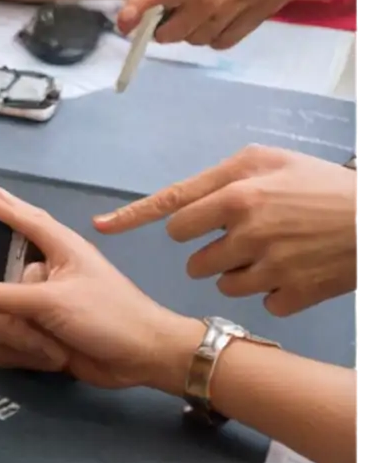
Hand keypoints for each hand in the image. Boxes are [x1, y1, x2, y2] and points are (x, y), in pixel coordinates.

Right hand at [0, 188, 194, 390]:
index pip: (19, 222)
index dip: (2, 212)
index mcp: (51, 250)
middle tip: (38, 326)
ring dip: (25, 343)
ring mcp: (34, 311)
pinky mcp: (33, 341)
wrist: (141, 361)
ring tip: (54, 349)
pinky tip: (51, 360)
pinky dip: (26, 358)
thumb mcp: (51, 301)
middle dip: (13, 320)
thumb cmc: (108, 316)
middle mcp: (37, 277)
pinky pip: (3, 348)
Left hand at [93, 145, 359, 315]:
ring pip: (221, 284)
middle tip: (241, 235)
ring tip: (271, 251)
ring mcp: (269, 268)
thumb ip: (220, 177)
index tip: (101, 227)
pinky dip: (270, 292)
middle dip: (208, 249)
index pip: (172, 214)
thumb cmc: (321, 183)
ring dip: (236, 273)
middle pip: (192, 259)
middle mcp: (247, 232)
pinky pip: (258, 302)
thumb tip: (178, 201)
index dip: (136, 220)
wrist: (382, 220)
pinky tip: (292, 270)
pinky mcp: (291, 296)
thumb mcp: (269, 160)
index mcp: (238, 194)